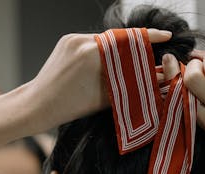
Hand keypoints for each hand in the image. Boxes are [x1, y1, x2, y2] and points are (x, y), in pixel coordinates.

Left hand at [27, 29, 171, 128]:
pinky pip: (92, 42)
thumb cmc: (70, 107)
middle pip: (118, 38)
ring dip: (118, 49)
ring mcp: (72, 39)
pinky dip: (103, 51)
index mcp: (92, 54)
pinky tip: (108, 64)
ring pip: (105, 39)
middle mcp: (81, 41)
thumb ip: (133, 84)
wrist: (38, 104)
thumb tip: (157, 78)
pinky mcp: (67, 40)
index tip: (166, 35)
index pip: (128, 41)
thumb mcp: (107, 97)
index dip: (149, 37)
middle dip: (135, 46)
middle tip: (150, 54)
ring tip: (129, 63)